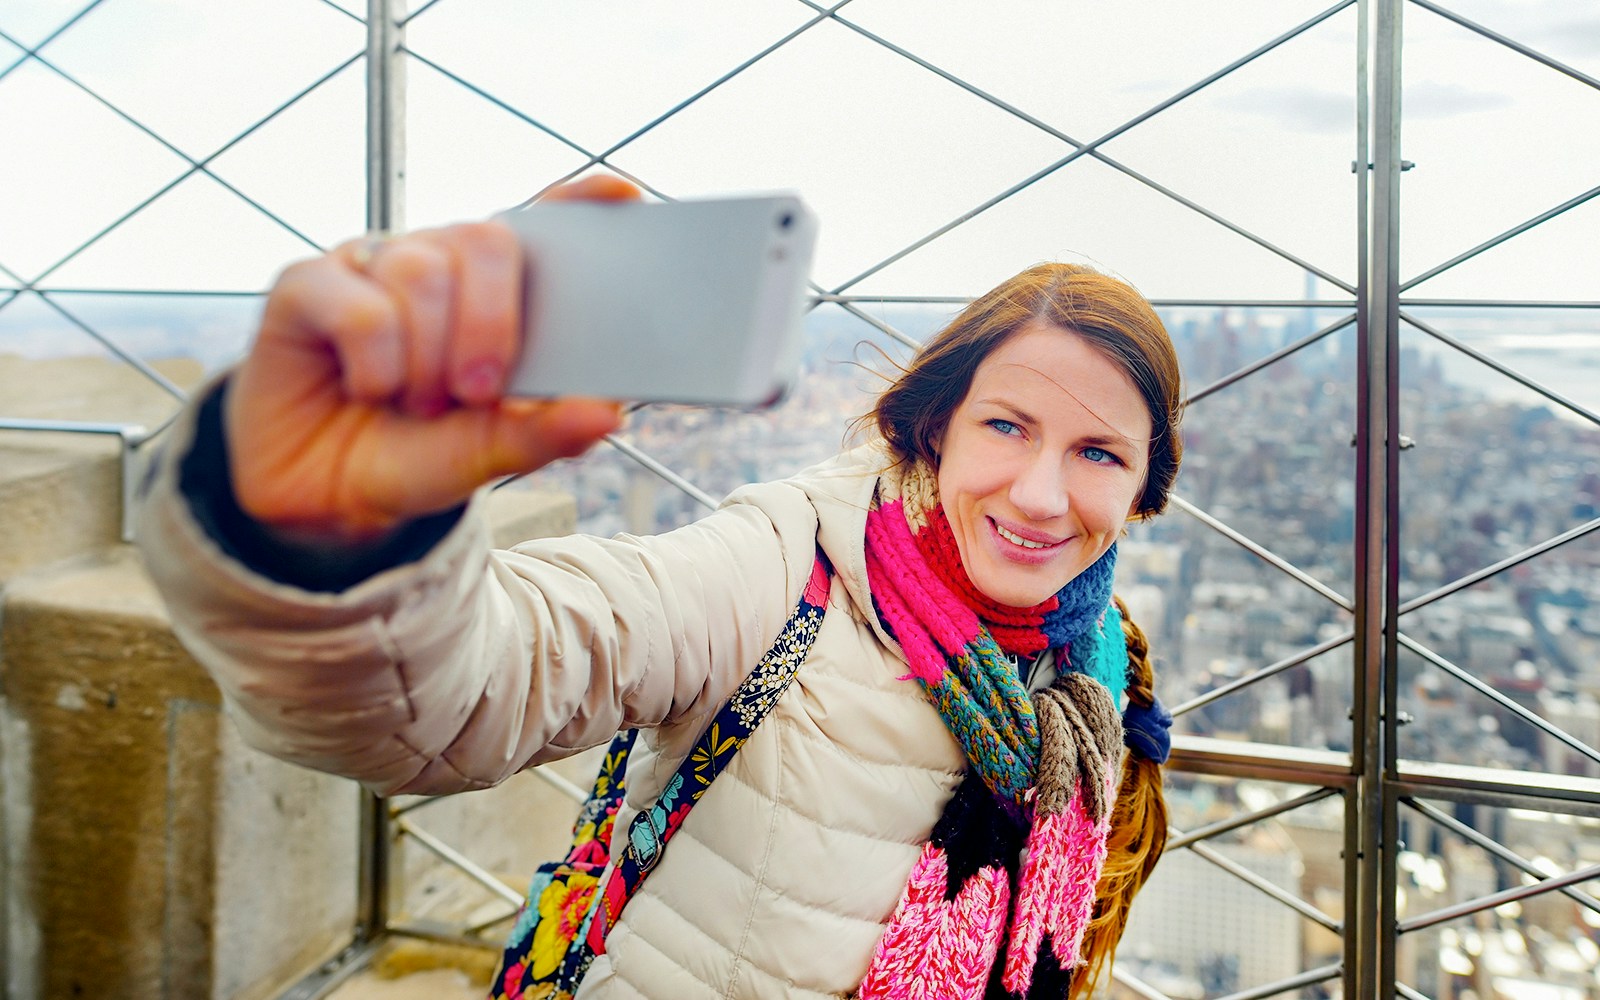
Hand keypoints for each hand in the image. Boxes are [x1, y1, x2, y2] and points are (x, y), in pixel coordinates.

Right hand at [223, 176, 638, 541]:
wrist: (323, 499)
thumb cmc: (413, 456)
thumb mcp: (486, 453)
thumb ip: (544, 431)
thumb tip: (607, 413)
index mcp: (491, 291)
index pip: (541, 223)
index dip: (579, 201)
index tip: (624, 197)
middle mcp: (436, 262)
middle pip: (485, 238)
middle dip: (493, 321)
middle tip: (480, 392)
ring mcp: (371, 265)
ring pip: (422, 270)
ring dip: (429, 357)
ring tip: (420, 404)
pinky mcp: (307, 285)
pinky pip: (359, 303)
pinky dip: (378, 361)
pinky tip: (370, 389)